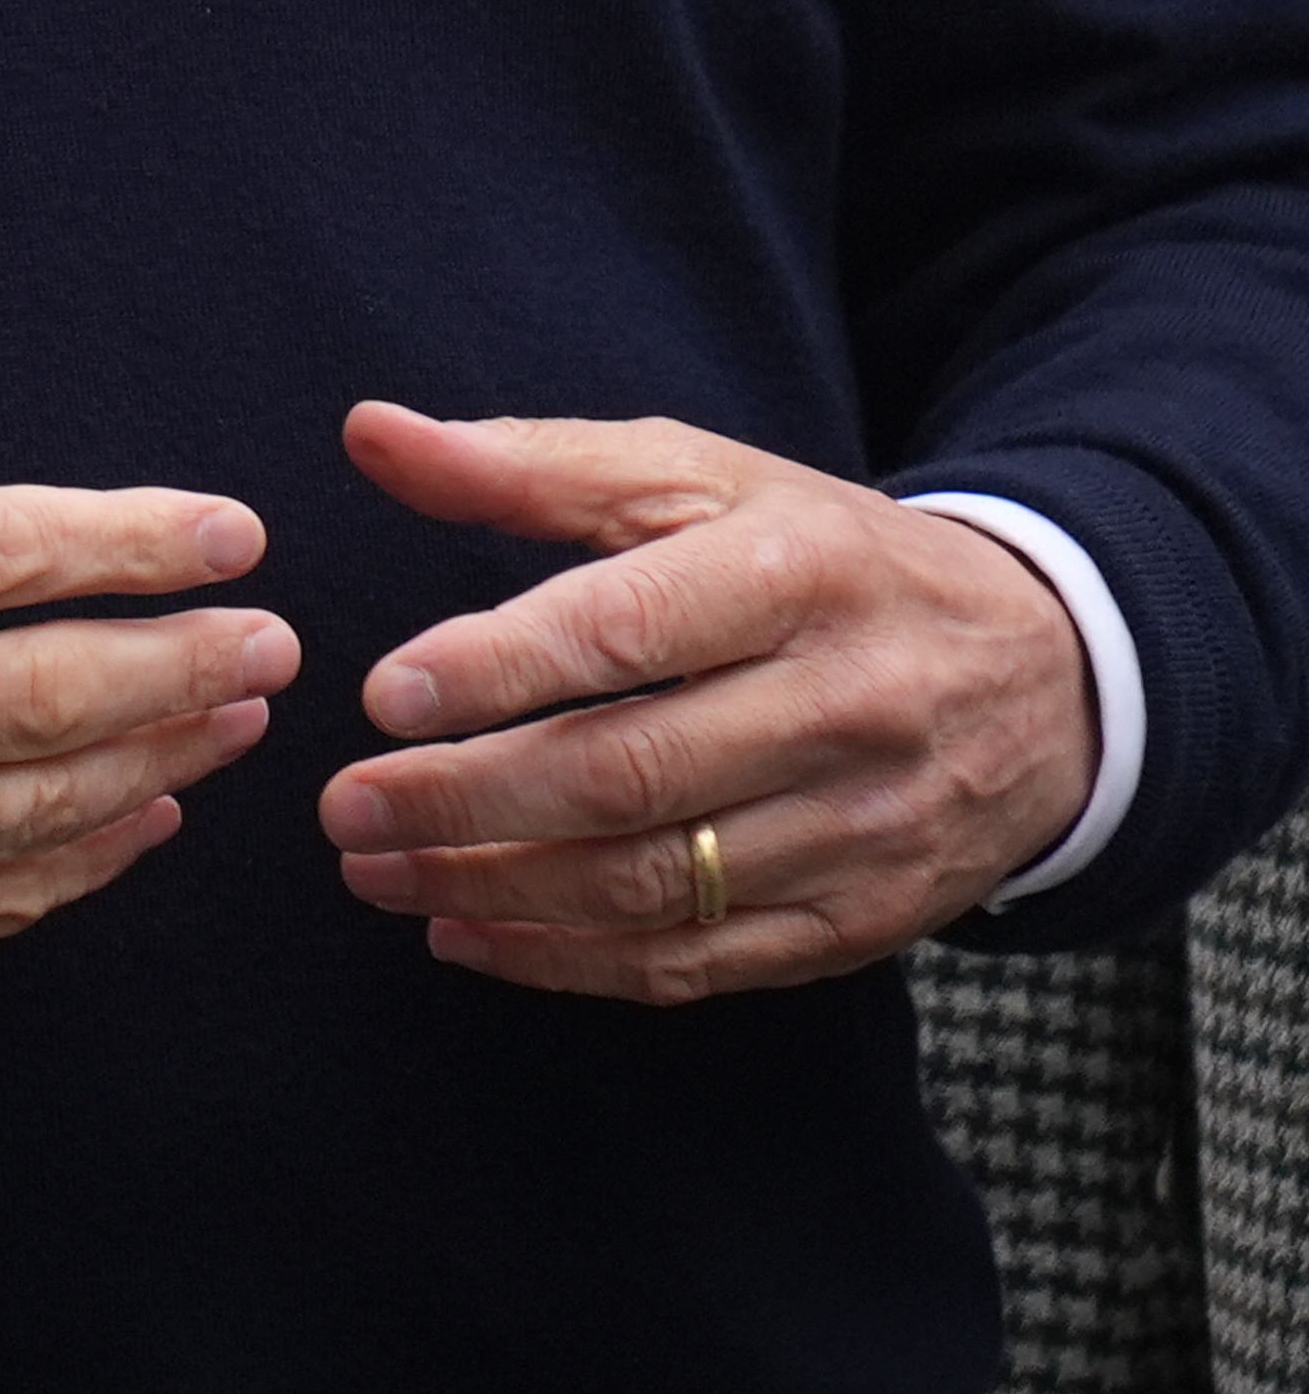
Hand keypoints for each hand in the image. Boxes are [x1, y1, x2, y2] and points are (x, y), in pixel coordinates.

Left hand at [320, 404, 1089, 1000]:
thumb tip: (370, 431)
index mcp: (796, 576)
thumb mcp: (700, 479)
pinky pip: (700, 962)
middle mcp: (844, 707)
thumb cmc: (824, 558)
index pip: (629, 631)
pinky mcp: (867, 920)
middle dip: (465, 802)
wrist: (1048, 676)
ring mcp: (864, 826)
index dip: (497, 668)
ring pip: (654, 884)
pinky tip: (469, 935)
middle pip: (629, 775)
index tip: (383, 695)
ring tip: (378, 873)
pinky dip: (571, 962)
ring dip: (494, 890)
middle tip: (344, 807)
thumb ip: (532, 464)